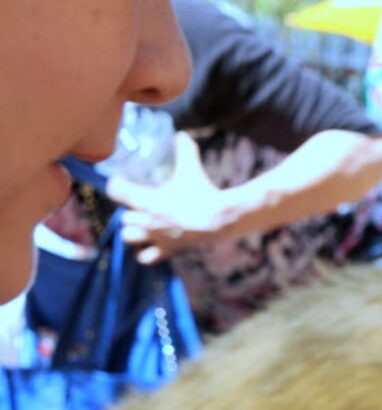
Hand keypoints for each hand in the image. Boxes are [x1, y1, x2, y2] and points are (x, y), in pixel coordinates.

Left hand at [107, 131, 236, 262]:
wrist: (220, 219)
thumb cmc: (202, 192)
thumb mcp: (192, 168)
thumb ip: (185, 150)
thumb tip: (182, 134)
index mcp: (145, 199)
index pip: (115, 190)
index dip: (117, 185)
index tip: (121, 181)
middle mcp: (146, 220)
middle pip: (124, 218)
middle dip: (131, 212)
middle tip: (141, 206)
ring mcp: (156, 237)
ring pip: (129, 238)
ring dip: (134, 233)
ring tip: (145, 227)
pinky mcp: (168, 249)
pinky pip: (146, 257)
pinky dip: (147, 253)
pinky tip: (155, 245)